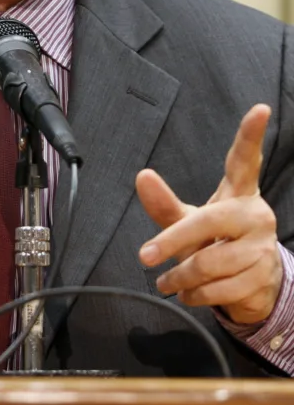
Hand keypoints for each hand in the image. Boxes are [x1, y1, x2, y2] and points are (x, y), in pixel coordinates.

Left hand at [137, 104, 282, 324]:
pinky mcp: (262, 277)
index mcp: (239, 192)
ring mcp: (262, 246)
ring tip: (167, 281)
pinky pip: (218, 288)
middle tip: (144, 256)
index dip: (251, 135)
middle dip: (172, 240)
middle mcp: (255, 214)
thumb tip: (142, 175)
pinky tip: (188, 293)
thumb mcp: (189, 220)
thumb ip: (164, 203)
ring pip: (208, 262)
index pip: (245, 160)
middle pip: (208, 221)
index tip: (260, 110)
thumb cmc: (217, 241)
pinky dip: (194, 294)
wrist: (253, 286)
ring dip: (180, 276)